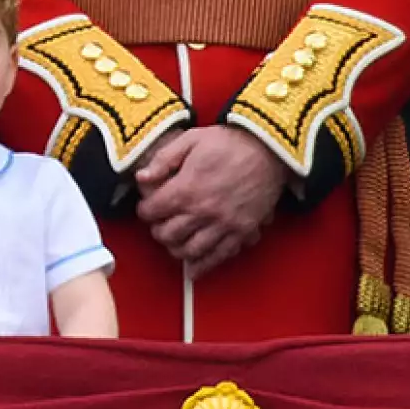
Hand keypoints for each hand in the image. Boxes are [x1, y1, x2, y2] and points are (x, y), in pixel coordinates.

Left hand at [135, 126, 287, 279]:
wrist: (268, 149)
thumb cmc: (229, 142)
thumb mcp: (190, 139)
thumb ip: (163, 159)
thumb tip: (141, 177)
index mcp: (186, 189)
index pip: (152, 212)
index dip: (145, 210)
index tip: (147, 208)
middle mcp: (203, 211)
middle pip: (168, 235)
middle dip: (159, 231)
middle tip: (160, 225)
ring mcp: (224, 224)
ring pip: (190, 250)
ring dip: (177, 250)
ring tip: (175, 243)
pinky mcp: (242, 231)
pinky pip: (220, 256)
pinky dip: (204, 265)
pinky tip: (194, 268)